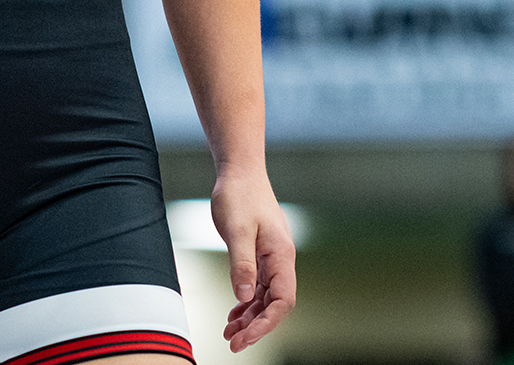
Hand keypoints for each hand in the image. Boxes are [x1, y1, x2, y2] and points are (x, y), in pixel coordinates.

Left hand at [212, 168, 296, 349]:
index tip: (245, 336)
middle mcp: (281, 259)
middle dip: (256, 326)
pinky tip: (234, 312)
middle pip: (275, 304)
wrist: (240, 172)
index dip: (266, 323)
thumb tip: (245, 298)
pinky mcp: (260, 254)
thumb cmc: (240, 195)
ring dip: (250, 317)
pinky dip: (247, 302)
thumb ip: (241, 265)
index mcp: (281, 255)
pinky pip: (258, 286)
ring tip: (230, 332)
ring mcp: (271, 258)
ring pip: (266, 297)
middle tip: (233, 342)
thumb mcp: (237, 231)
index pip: (283, 300)